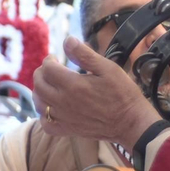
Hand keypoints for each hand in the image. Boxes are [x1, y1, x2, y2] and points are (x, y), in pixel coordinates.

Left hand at [33, 37, 158, 148]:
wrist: (131, 122)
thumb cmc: (123, 93)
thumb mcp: (108, 68)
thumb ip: (85, 54)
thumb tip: (67, 40)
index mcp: (72, 84)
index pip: (47, 68)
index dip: (49, 60)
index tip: (55, 58)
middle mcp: (63, 102)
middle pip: (38, 84)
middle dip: (41, 73)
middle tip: (50, 69)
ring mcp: (64, 118)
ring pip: (39, 103)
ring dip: (40, 91)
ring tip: (49, 85)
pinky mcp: (67, 130)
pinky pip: (45, 124)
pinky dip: (43, 115)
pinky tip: (51, 108)